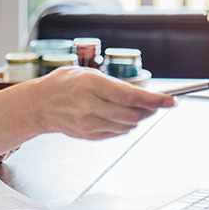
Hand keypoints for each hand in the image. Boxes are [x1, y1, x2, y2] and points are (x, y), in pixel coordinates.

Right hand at [28, 67, 175, 139]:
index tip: (170, 101)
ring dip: (134, 118)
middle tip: (151, 103)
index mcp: (89, 85)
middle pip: (132, 115)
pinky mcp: (88, 136)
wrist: (38, 105)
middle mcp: (88, 106)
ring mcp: (88, 124)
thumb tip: (142, 96)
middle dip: (146, 110)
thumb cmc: (62, 85)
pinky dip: (121, 125)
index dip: (153, 100)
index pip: (129, 96)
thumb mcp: (86, 73)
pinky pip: (117, 133)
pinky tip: (111, 115)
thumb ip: (113, 84)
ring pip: (127, 126)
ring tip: (125, 107)